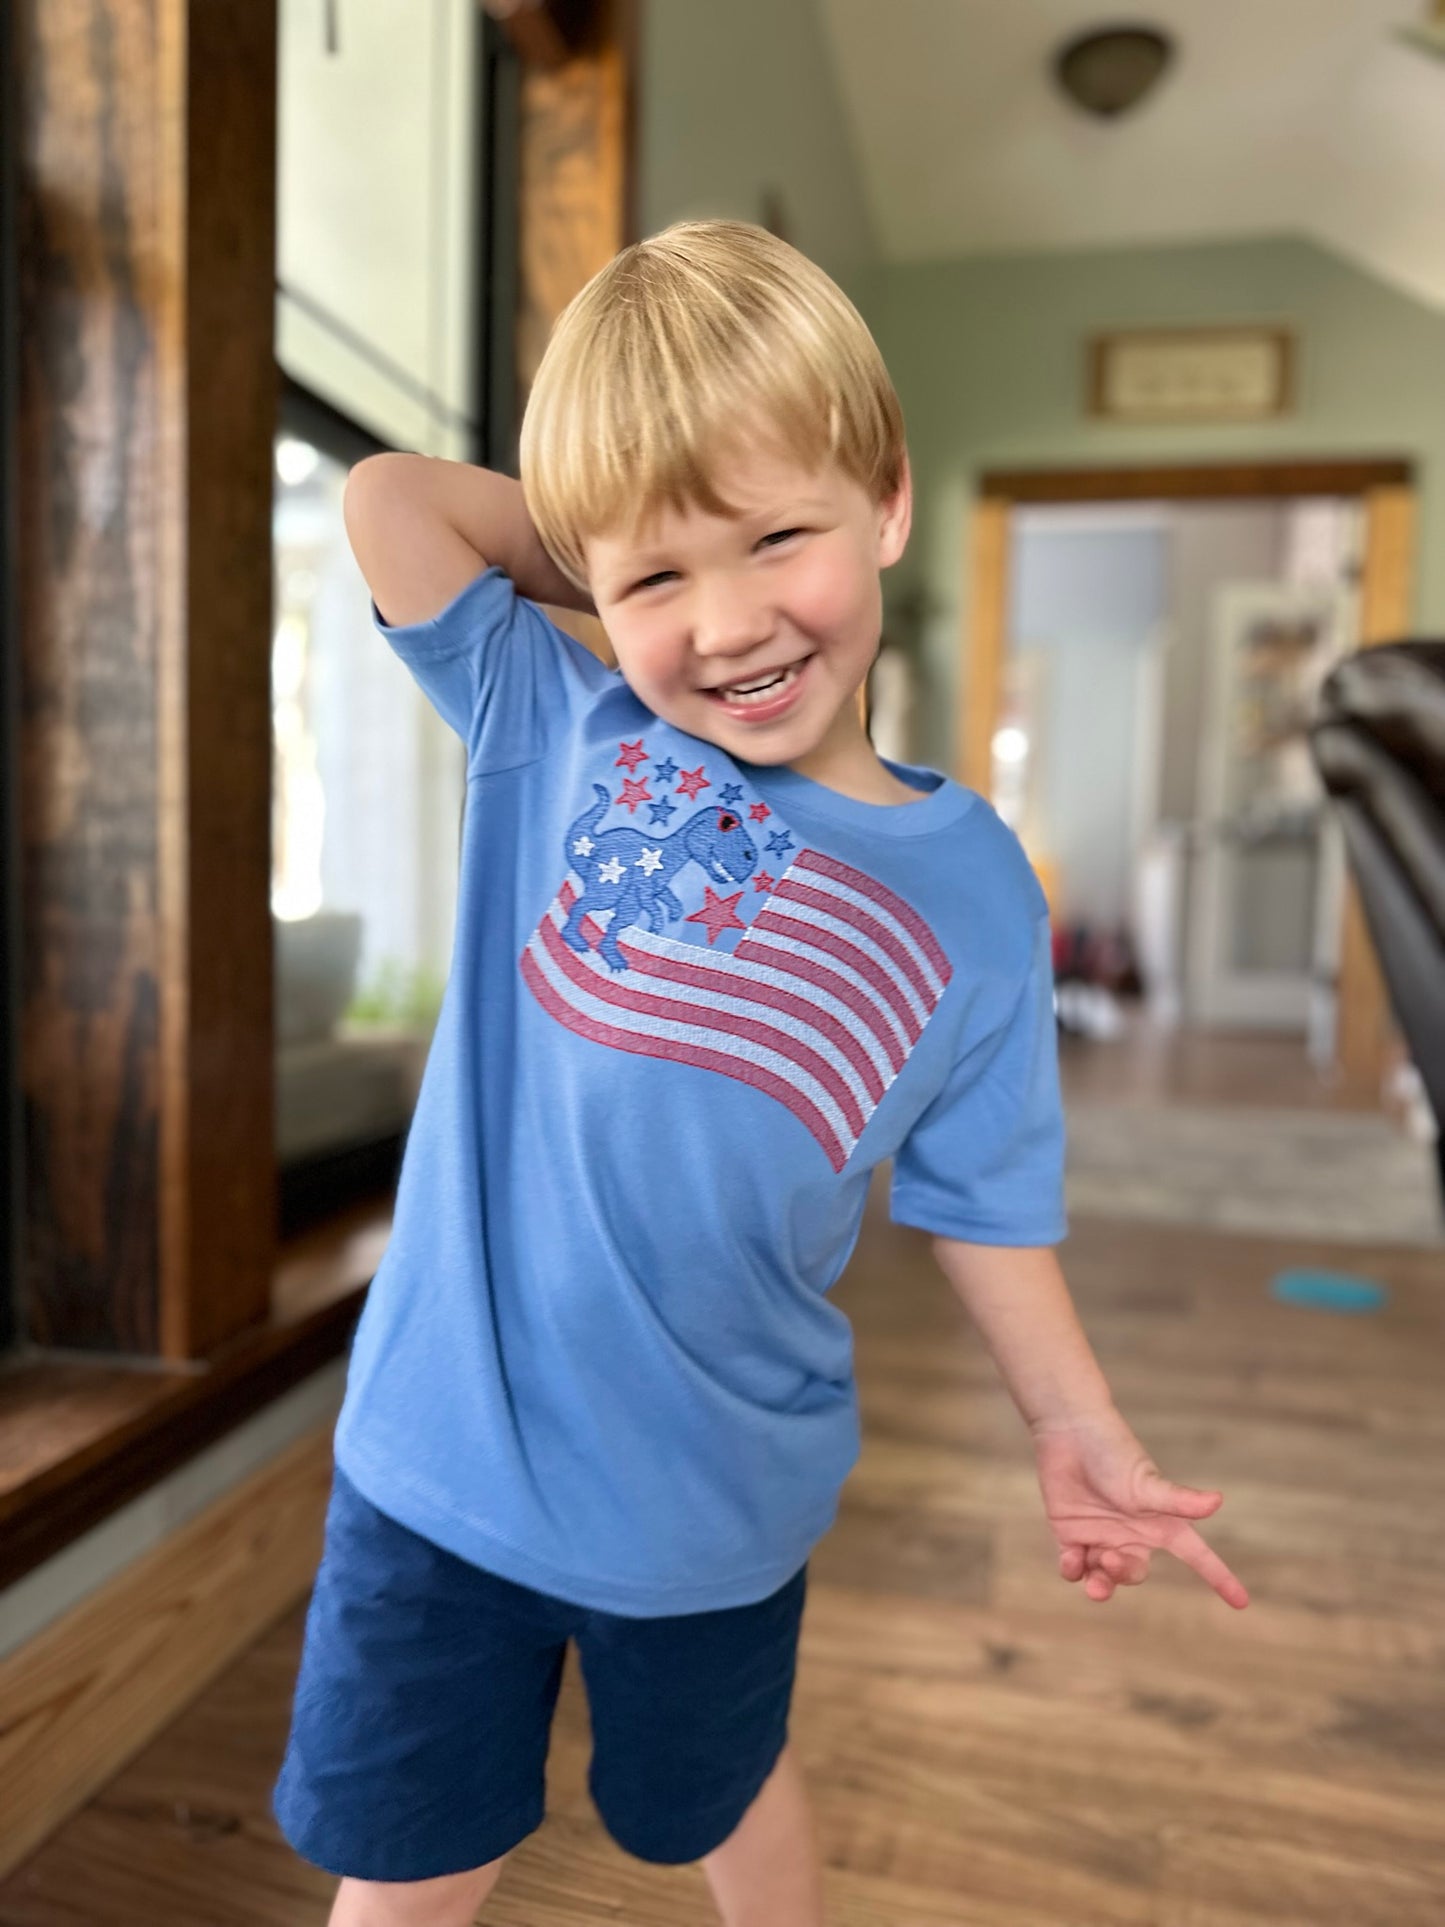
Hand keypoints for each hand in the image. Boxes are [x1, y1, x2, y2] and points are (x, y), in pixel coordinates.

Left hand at [1031, 1410, 1248, 1608]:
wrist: (1069, 1431)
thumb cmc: (1113, 1453)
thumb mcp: (1147, 1484)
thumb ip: (1178, 1500)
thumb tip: (1218, 1500)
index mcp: (1160, 1524)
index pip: (1196, 1556)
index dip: (1219, 1577)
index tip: (1242, 1602)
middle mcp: (1132, 1534)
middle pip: (1135, 1572)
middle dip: (1125, 1574)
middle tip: (1110, 1560)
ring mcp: (1101, 1536)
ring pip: (1104, 1577)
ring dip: (1101, 1584)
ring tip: (1095, 1584)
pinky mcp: (1071, 1535)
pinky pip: (1074, 1568)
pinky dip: (1073, 1571)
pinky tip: (1072, 1561)